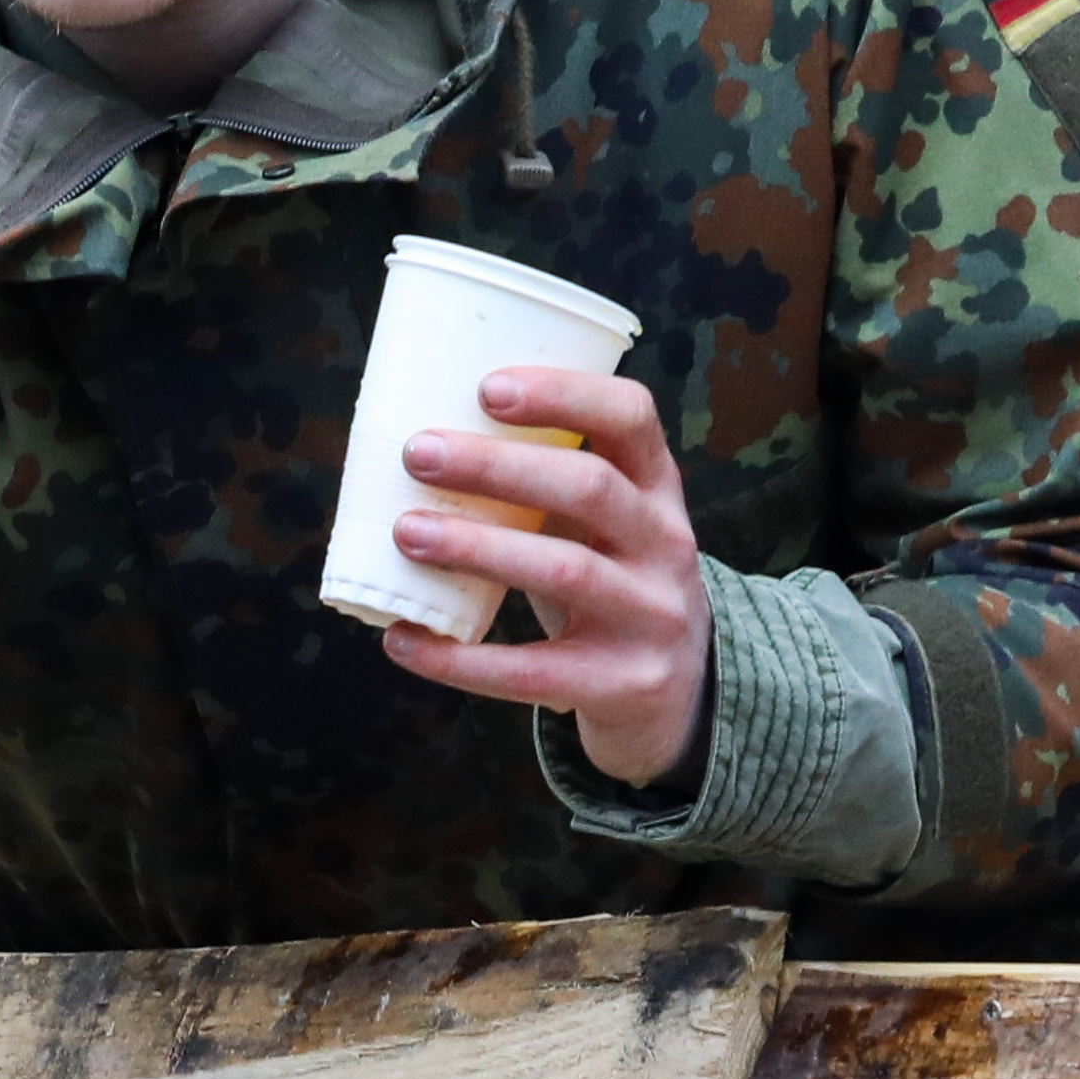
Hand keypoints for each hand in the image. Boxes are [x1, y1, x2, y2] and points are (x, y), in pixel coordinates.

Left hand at [378, 367, 710, 786]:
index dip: (564, 395)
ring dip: (476, 548)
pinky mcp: (625, 682)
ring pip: (566, 570)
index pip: (631, 417)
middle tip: (416, 454)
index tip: (486, 388)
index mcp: (657, 486)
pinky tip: (403, 642)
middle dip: (496, 467)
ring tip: (405, 532)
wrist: (676, 691)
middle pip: (590, 488)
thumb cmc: (605, 575)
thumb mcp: (602, 520)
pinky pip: (535, 671)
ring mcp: (653, 615)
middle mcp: (666, 543)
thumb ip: (541, 483)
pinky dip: (461, 659)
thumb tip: (410, 448)